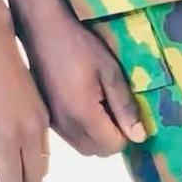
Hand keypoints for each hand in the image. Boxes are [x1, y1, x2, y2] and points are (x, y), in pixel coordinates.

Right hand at [22, 8, 145, 158]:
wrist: (42, 30)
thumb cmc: (80, 45)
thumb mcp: (110, 71)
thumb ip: (125, 106)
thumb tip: (140, 136)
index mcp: (83, 115)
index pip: (113, 146)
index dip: (125, 133)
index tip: (124, 110)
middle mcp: (65, 126)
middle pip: (98, 151)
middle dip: (112, 136)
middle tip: (113, 105)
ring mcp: (53, 123)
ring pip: (84, 147)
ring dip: (97, 134)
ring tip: (99, 102)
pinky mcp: (47, 117)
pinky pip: (71, 137)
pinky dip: (83, 129)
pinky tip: (83, 101)